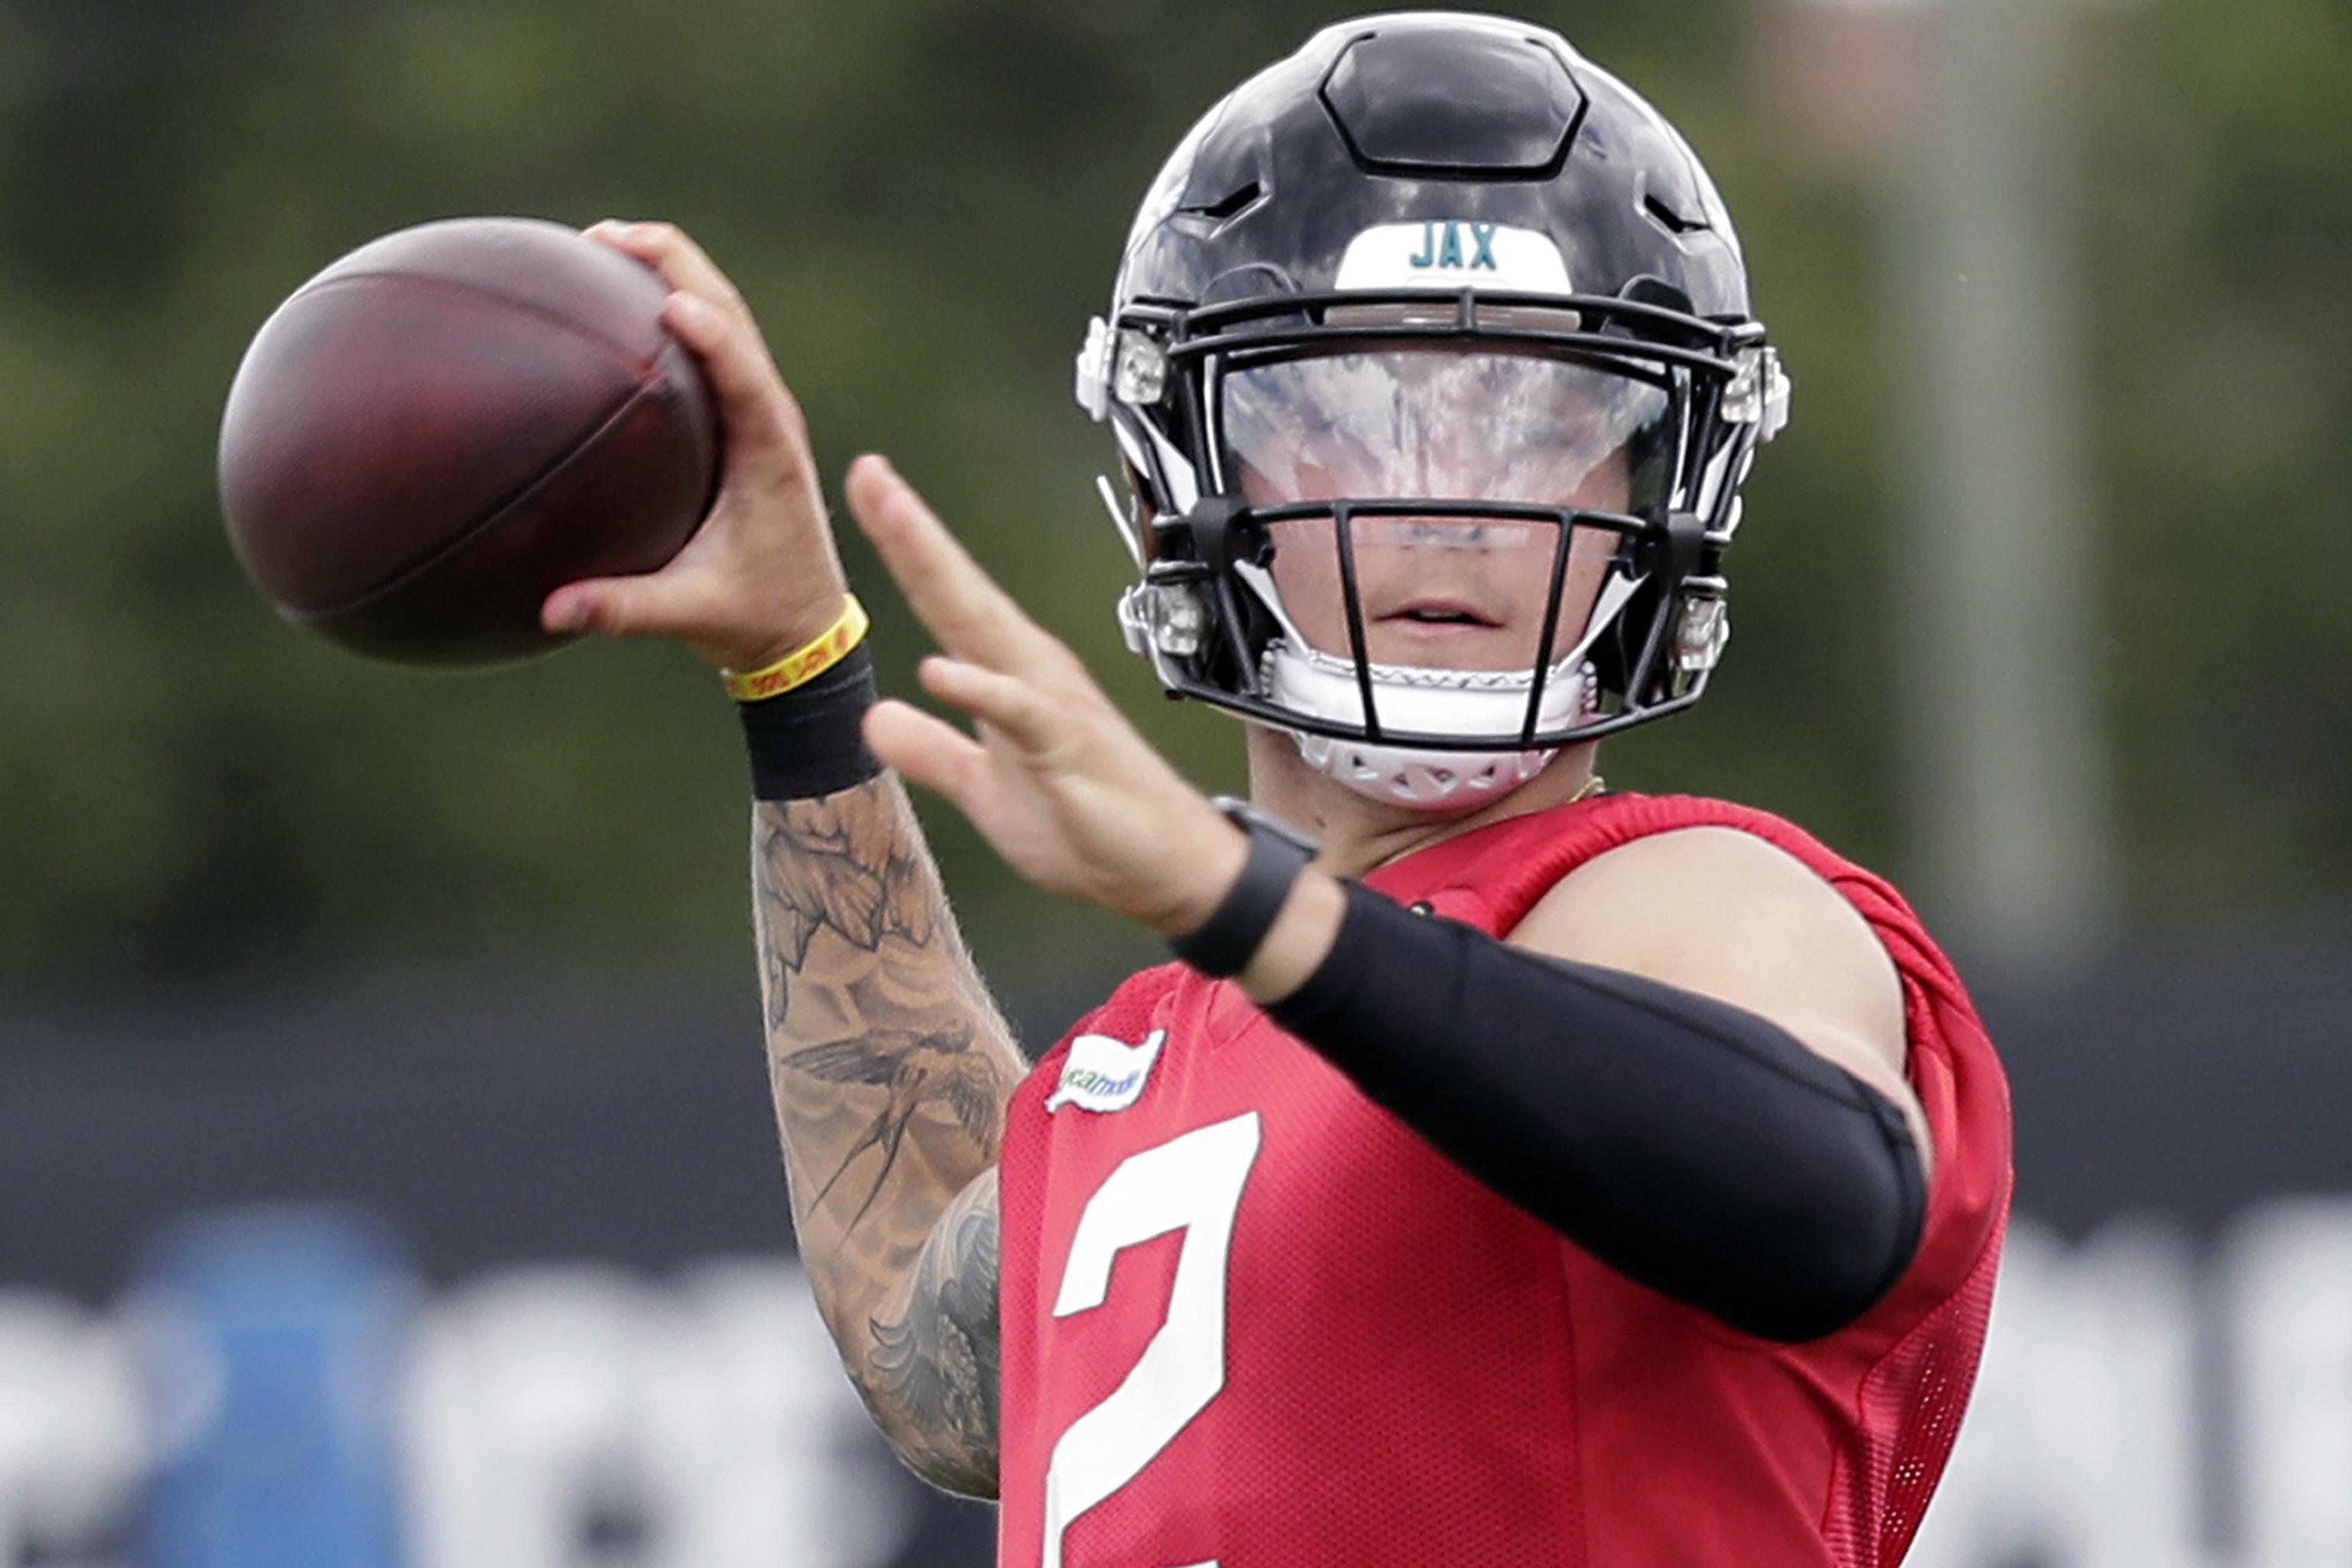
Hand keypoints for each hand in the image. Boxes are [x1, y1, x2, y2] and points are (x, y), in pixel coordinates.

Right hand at [541, 221, 849, 671]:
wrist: (806, 629)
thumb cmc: (758, 618)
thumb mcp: (693, 616)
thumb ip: (625, 610)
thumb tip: (553, 610)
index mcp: (770, 455)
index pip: (746, 378)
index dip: (714, 334)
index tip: (671, 300)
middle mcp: (771, 419)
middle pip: (733, 316)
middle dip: (675, 266)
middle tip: (606, 235)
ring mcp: (760, 412)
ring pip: (725, 316)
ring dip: (672, 271)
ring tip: (605, 241)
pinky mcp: (744, 419)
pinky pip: (712, 345)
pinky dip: (671, 306)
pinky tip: (618, 298)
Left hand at [845, 456, 1247, 937]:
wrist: (1166, 870)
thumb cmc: (1089, 824)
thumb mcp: (985, 792)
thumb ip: (933, 752)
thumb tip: (877, 718)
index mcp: (1009, 677)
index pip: (946, 601)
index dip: (905, 548)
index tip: (867, 490)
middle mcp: (1031, 673)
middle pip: (960, 593)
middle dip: (914, 534)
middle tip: (871, 476)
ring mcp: (1052, 705)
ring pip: (987, 629)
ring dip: (941, 575)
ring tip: (896, 524)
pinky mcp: (1070, 747)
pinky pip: (1021, 712)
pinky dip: (982, 689)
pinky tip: (939, 669)